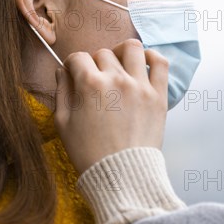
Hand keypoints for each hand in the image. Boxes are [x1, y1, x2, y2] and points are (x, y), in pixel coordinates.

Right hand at [54, 38, 168, 174]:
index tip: (74, 72)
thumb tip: (62, 71)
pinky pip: (161, 63)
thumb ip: (61, 92)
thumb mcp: (63, 123)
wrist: (121, 175)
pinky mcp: (158, 96)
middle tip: (95, 78)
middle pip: (102, 53)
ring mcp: (140, 86)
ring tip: (119, 65)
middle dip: (95, 63)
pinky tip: (143, 64)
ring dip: (121, 53)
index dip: (72, 64)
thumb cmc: (89, 153)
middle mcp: (116, 80)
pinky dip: (152, 57)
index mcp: (90, 85)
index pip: (78, 57)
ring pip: (132, 48)